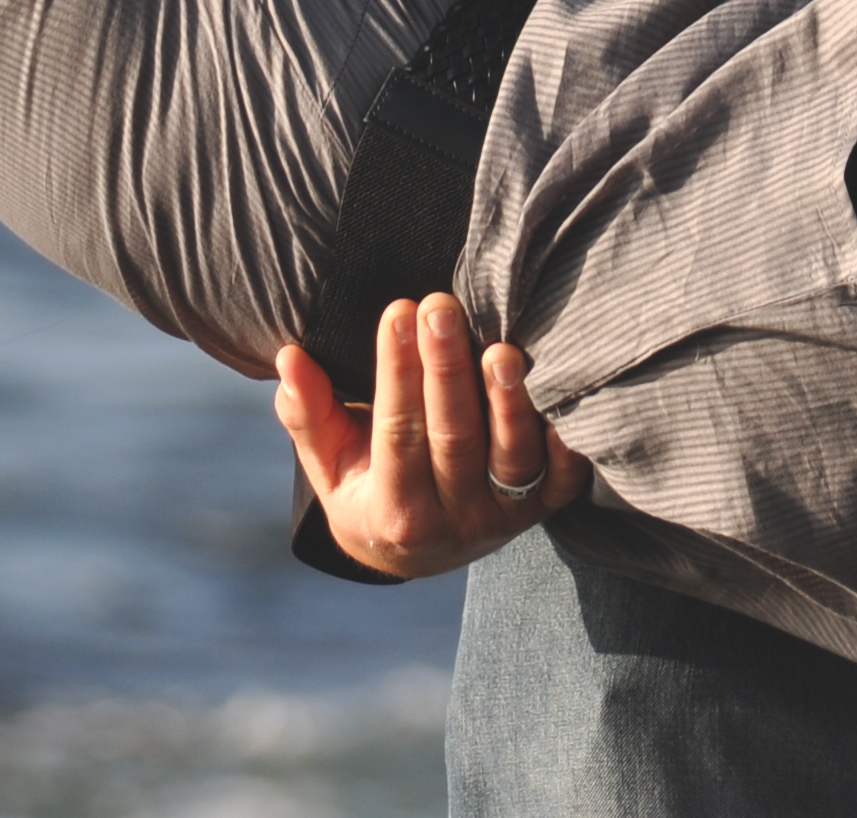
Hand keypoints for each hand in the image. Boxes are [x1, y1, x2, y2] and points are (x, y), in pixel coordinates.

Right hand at [272, 291, 589, 581]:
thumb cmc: (366, 486)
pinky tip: (562, 388)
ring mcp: (504, 516)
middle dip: (448, 369)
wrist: (417, 549)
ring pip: (512, 457)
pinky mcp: (544, 508)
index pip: (396, 432)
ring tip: (503, 348)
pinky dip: (567, 438)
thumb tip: (289, 358)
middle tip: (442, 306)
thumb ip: (308, 413)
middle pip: (454, 438)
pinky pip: (564, 476)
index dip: (398, 372)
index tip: (397, 311)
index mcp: (395, 510)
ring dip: (509, 402)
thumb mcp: (327, 463)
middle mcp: (453, 519)